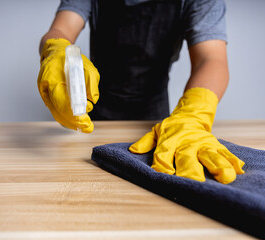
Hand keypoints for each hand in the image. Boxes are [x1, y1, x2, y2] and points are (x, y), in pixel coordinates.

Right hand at [37, 38, 99, 132]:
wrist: (55, 51)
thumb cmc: (70, 59)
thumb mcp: (87, 67)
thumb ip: (91, 83)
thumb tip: (92, 100)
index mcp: (53, 77)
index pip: (62, 101)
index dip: (73, 114)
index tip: (85, 120)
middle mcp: (46, 87)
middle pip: (58, 111)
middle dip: (74, 122)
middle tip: (88, 127)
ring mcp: (44, 93)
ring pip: (56, 114)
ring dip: (70, 123)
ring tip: (84, 127)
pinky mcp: (47, 97)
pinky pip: (55, 111)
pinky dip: (65, 118)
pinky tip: (75, 122)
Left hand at [129, 88, 244, 183]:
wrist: (192, 112)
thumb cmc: (172, 127)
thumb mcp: (156, 131)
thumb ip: (145, 142)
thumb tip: (133, 151)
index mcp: (170, 140)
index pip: (163, 153)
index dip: (163, 164)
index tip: (164, 174)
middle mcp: (186, 143)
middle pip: (187, 157)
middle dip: (189, 170)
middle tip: (192, 181)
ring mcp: (202, 143)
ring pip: (209, 155)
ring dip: (217, 166)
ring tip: (224, 176)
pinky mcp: (215, 144)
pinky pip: (225, 152)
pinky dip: (232, 160)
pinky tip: (238, 169)